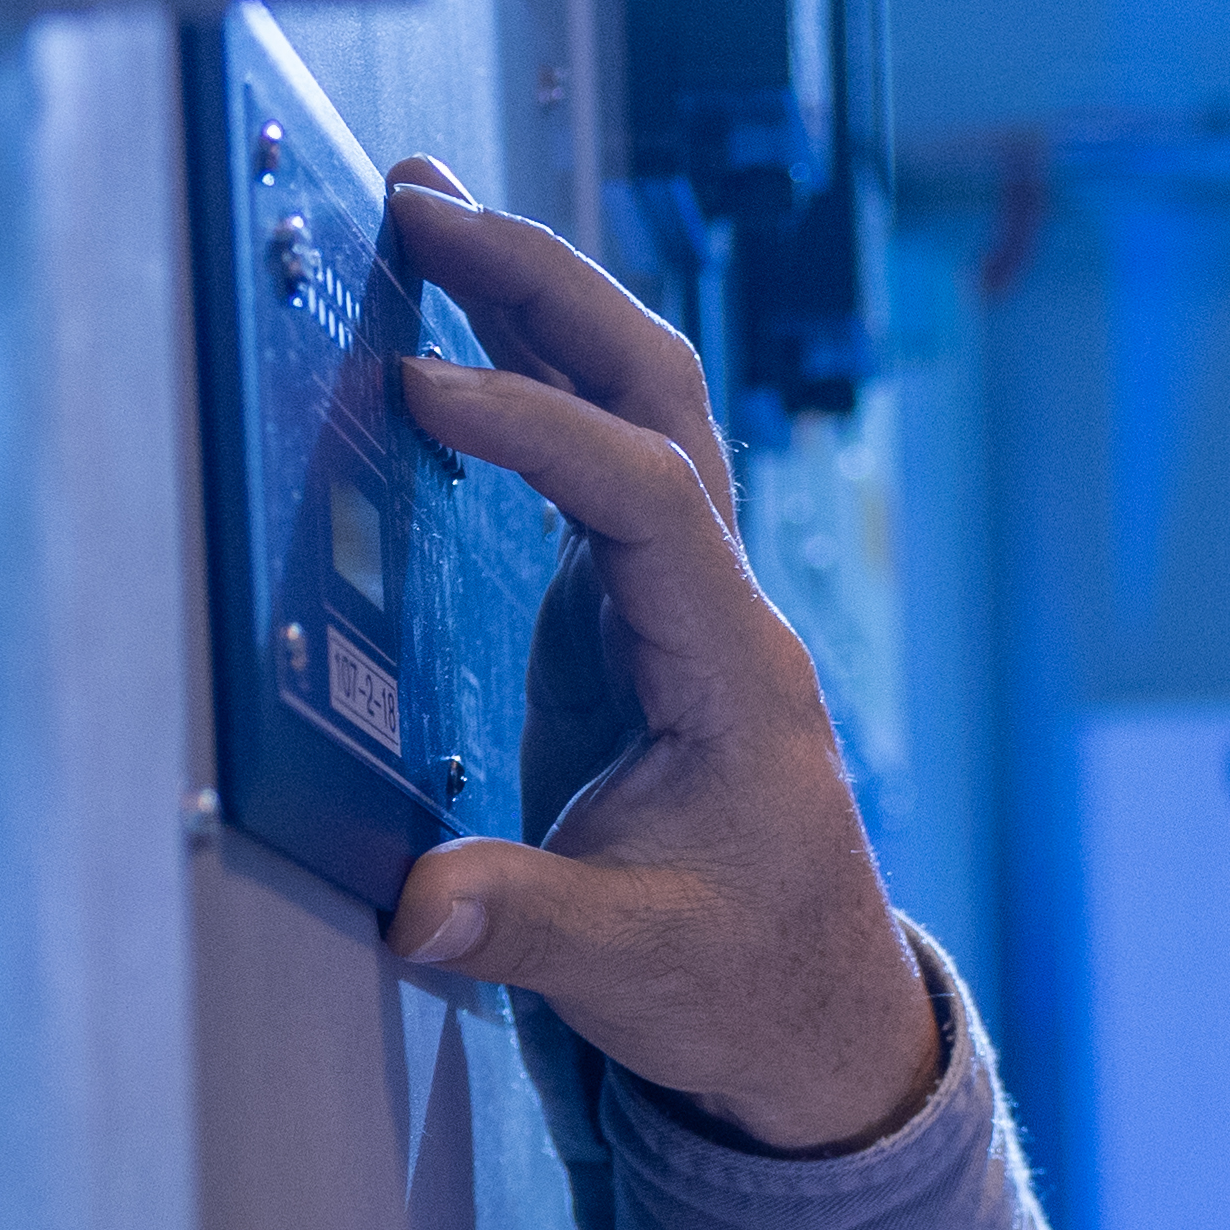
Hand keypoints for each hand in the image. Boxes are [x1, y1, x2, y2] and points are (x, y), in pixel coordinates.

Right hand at [365, 167, 946, 1154]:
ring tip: (424, 212)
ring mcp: (683, 604)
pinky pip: (595, 461)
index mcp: (736, 670)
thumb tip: (416, 904)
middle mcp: (721, 609)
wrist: (812, 1021)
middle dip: (545, 290)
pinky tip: (450, 328)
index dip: (539, 432)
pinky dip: (526, 379)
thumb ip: (528, 922)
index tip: (423, 391)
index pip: (647, 497)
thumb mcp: (636, 969)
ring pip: (634, 407)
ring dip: (534, 304)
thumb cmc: (746, 985)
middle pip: (657, 396)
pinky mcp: (633, 622)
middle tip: (425, 209)